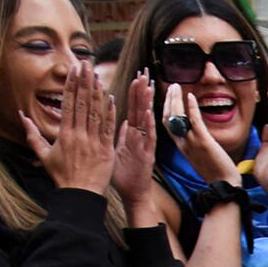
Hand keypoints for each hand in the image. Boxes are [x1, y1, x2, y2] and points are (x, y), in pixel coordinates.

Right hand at [23, 60, 114, 194]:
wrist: (80, 194)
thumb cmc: (62, 175)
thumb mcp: (43, 154)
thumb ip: (32, 134)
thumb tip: (21, 116)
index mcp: (64, 134)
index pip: (68, 104)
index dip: (71, 86)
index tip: (73, 71)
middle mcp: (79, 135)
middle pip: (82, 103)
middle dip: (84, 82)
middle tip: (86, 64)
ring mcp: (93, 141)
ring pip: (95, 113)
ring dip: (97, 92)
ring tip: (97, 75)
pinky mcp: (106, 149)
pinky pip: (108, 128)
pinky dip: (110, 113)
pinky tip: (111, 98)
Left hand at [110, 70, 157, 212]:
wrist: (134, 194)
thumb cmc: (124, 175)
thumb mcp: (117, 150)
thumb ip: (120, 135)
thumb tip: (121, 121)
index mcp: (131, 134)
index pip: (133, 108)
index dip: (134, 92)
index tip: (135, 76)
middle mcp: (140, 136)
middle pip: (141, 109)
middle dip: (142, 90)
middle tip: (144, 72)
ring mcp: (145, 144)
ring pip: (146, 119)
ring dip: (147, 102)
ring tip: (148, 85)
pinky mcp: (147, 155)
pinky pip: (149, 138)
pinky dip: (149, 125)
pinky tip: (150, 112)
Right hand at [161, 85, 240, 184]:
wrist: (224, 184)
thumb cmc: (215, 172)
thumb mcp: (199, 156)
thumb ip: (194, 142)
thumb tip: (195, 131)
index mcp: (181, 146)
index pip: (166, 124)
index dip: (164, 108)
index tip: (167, 96)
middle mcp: (182, 143)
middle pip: (168, 117)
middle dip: (167, 99)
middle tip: (170, 86)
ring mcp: (192, 142)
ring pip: (177, 116)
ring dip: (175, 99)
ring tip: (176, 86)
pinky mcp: (203, 142)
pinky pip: (194, 121)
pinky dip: (191, 107)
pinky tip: (190, 96)